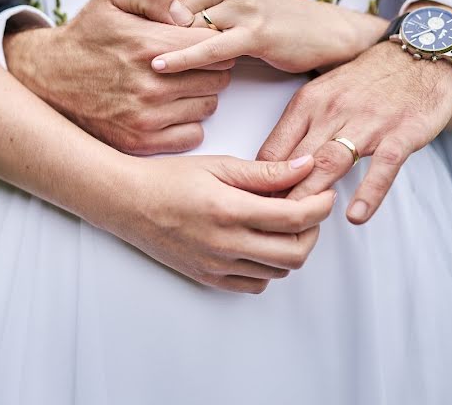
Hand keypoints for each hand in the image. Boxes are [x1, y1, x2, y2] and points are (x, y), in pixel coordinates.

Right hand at [4, 0, 233, 154]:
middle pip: (218, 77)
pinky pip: (193, 135)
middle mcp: (151, 85)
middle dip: (208, 67)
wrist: (47, 77)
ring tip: (176, 85)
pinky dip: (187, 123)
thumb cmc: (86, 35)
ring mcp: (146, 118)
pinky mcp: (140, 142)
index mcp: (149, 45)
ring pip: (208, 106)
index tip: (198, 42)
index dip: (211, 41)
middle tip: (189, 63)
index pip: (214, 46)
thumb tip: (189, 16)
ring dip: (199, 95)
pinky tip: (169, 109)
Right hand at [103, 153, 335, 292]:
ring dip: (290, 249)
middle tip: (308, 212)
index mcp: (229, 210)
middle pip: (294, 253)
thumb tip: (304, 167)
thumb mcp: (218, 165)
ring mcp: (217, 265)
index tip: (324, 195)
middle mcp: (225, 244)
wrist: (127, 202)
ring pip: (278, 271)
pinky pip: (254, 284)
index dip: (319, 207)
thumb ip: (265, 171)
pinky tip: (260, 245)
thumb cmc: (167, 179)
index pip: (294, 218)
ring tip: (281, 225)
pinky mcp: (209, 278)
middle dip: (312, 232)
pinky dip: (267, 268)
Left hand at [142, 0, 386, 73]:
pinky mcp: (255, 31)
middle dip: (154, 34)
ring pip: (189, 29)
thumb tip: (145, 9)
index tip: (124, 34)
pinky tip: (158, 66)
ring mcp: (245, 2)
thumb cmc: (265, 18)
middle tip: (125, 54)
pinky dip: (182, 59)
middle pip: (175, 9)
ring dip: (168, 48)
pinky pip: (210, 48)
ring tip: (137, 66)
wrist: (317, 32)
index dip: (147, 15)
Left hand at [257, 41, 451, 223]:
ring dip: (313, 194)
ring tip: (303, 222)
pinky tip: (356, 215)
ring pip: (331, 162)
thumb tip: (273, 163)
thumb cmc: (368, 78)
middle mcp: (332, 110)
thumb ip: (301, 125)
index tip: (255, 204)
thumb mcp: (324, 92)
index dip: (262, 181)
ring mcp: (368, 122)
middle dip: (281, 194)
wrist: (420, 54)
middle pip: (297, 160)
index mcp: (308, 102)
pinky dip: (369, 192)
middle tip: (270, 223)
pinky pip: (382, 166)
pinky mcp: (401, 132)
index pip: (274, 148)